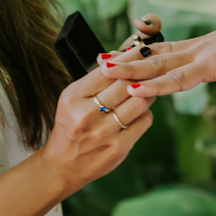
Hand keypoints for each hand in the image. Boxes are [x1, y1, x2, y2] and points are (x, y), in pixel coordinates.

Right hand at [37, 63, 153, 200]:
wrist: (63, 165)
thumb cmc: (70, 126)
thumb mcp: (72, 99)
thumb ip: (95, 80)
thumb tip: (120, 57)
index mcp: (73, 98)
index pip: (108, 71)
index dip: (128, 58)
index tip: (141, 50)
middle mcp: (87, 115)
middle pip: (126, 84)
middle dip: (142, 73)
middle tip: (151, 66)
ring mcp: (103, 133)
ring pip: (140, 102)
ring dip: (147, 93)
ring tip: (145, 90)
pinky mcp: (118, 148)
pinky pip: (144, 121)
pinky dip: (145, 113)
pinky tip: (138, 112)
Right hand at [98, 12, 215, 119]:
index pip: (181, 77)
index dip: (156, 84)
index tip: (131, 89)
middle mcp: (201, 51)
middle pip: (160, 61)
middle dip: (130, 66)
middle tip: (103, 70)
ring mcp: (197, 45)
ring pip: (158, 52)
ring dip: (130, 56)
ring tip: (101, 60)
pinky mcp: (197, 45)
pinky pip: (165, 48)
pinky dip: (143, 50)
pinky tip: (123, 53)